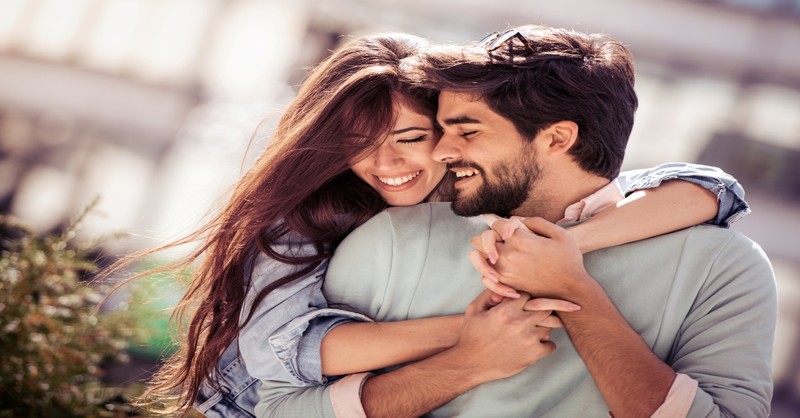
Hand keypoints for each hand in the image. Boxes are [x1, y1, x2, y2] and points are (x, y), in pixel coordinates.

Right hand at [454, 292, 556, 382]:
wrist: (470, 364)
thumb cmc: (471, 336)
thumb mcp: (474, 310)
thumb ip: (488, 294)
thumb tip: (502, 284)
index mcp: (506, 310)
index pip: (528, 295)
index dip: (523, 300)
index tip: (519, 307)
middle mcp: (520, 323)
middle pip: (544, 308)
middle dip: (537, 311)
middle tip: (528, 318)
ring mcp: (529, 339)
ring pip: (549, 326)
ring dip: (541, 328)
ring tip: (528, 332)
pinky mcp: (533, 355)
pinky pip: (551, 345)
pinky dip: (544, 344)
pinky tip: (532, 344)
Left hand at [476, 217, 594, 298]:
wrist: (571, 289)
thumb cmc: (568, 261)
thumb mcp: (560, 234)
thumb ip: (536, 222)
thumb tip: (516, 221)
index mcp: (520, 239)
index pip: (497, 224)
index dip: (504, 225)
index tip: (514, 230)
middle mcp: (508, 254)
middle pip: (482, 238)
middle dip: (490, 237)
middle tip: (501, 241)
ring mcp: (504, 271)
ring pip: (476, 257)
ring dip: (484, 254)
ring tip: (495, 254)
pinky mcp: (505, 284)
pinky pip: (484, 277)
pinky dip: (487, 273)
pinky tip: (498, 271)